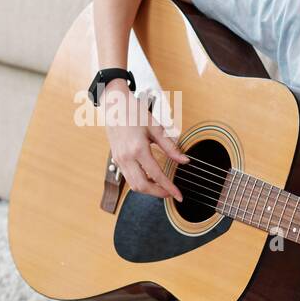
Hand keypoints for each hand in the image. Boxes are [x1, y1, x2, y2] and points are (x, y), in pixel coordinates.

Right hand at [102, 79, 188, 200]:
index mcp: (138, 149)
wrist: (114, 105)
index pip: (156, 175)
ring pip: (133, 185)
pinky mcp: (116, 160)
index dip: (169, 187)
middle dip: (158, 193)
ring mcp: (119, 160)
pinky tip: (150, 179)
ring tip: (162, 187)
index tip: (179, 195)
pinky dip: (140, 183)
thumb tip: (185, 161)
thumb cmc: (135, 112)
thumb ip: (170, 147)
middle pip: (142, 186)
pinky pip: (128, 178)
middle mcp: (126, 157)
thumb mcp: (156, 128)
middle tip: (171, 193)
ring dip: (148, 190)